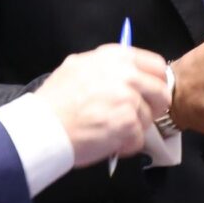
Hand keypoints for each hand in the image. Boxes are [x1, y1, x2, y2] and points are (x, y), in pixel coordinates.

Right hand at [37, 43, 170, 166]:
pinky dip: (125, 145)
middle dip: (150, 108)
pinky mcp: (128, 123)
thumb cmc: (55, 101)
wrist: (43, 127)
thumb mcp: (78, 67)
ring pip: (149, 118)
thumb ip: (106, 66)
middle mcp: (126, 74)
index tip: (149, 94)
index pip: (157, 66)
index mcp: (116, 57)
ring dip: (133, 128)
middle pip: (161, 93)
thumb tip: (128, 72)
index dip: (155, 83)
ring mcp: (128, 99)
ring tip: (109, 129)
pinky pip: (138, 139)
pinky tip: (107, 141)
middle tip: (132, 117)